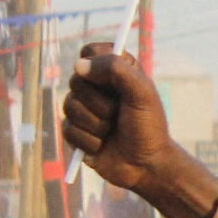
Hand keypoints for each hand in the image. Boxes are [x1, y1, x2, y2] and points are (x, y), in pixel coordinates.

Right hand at [63, 43, 182, 195]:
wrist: (146, 166)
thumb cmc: (149, 128)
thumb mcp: (141, 94)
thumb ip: (116, 70)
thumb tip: (79, 65)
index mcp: (116, 71)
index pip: (91, 51)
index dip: (95, 63)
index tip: (110, 80)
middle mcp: (97, 87)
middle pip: (76, 79)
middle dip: (100, 102)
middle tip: (118, 113)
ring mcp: (84, 109)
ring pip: (69, 105)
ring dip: (96, 124)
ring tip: (112, 131)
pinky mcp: (75, 131)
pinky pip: (68, 129)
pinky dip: (88, 140)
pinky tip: (102, 145)